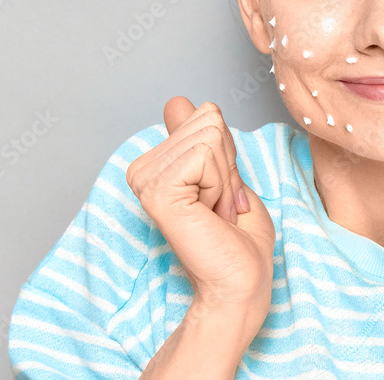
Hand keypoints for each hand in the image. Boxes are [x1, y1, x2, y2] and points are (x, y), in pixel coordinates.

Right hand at [126, 97, 275, 325]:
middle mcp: (142, 169)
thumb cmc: (239, 240)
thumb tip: (176, 101)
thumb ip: (199, 137)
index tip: (221, 193)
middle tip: (219, 206)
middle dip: (228, 165)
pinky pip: (205, 154)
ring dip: (225, 178)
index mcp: (155, 163)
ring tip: (214, 213)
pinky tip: (209, 213)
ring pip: (209, 136)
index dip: (228, 155)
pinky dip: (221, 184)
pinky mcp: (157, 191)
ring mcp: (146, 179)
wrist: (240, 282)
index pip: (205, 115)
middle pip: (208, 121)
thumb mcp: (225, 174)